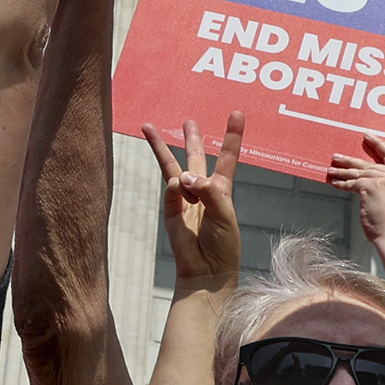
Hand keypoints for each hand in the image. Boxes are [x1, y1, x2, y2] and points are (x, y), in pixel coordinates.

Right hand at [153, 112, 245, 285]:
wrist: (206, 271)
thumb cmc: (223, 245)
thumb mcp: (225, 214)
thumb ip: (207, 191)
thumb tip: (181, 176)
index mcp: (222, 190)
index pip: (228, 157)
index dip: (231, 136)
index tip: (236, 114)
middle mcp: (203, 190)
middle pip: (196, 157)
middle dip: (191, 138)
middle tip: (189, 121)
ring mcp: (184, 199)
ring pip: (172, 166)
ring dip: (162, 146)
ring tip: (149, 127)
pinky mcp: (170, 208)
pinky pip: (171, 188)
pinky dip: (177, 188)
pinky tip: (183, 193)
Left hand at [327, 131, 384, 250]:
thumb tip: (365, 184)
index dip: (379, 145)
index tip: (368, 137)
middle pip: (370, 164)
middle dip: (351, 162)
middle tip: (337, 157)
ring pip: (359, 173)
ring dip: (342, 171)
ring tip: (331, 170)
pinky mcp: (372, 187)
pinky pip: (353, 183)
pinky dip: (342, 184)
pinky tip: (334, 183)